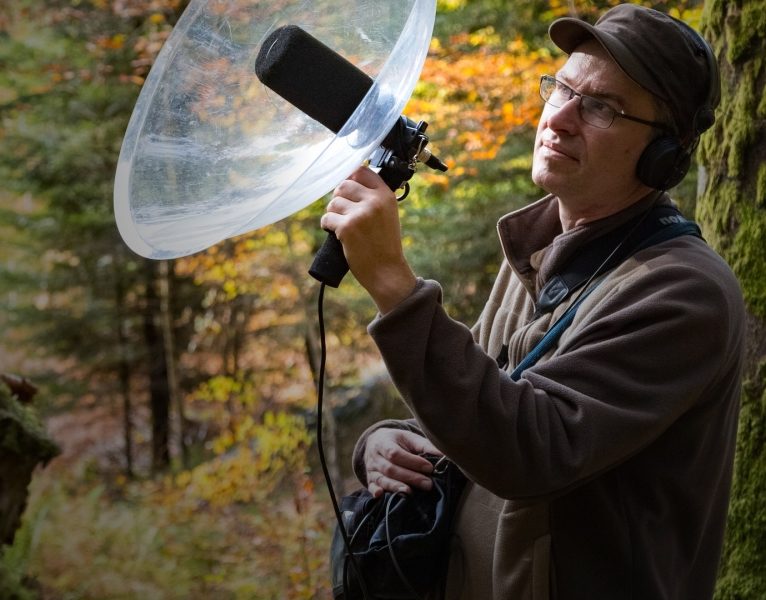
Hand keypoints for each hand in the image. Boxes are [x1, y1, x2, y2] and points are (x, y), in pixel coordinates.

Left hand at [320, 166, 416, 313]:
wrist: (387, 271)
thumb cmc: (385, 245)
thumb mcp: (388, 214)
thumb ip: (373, 198)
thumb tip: (349, 181)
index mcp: (386, 196)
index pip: (361, 171)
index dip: (350, 179)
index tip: (348, 191)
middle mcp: (374, 201)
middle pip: (343, 185)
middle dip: (339, 198)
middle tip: (343, 212)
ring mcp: (360, 214)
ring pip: (333, 202)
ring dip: (333, 213)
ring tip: (342, 225)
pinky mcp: (347, 228)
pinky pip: (327, 218)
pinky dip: (327, 226)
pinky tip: (336, 233)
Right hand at [363, 428, 442, 496]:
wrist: (376, 442)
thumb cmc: (397, 441)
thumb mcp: (409, 438)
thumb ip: (425, 446)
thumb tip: (444, 455)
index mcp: (383, 442)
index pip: (396, 454)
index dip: (412, 462)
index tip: (429, 467)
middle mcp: (374, 457)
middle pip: (390, 469)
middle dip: (410, 477)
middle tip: (428, 484)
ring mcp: (371, 470)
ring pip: (382, 479)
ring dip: (396, 487)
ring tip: (411, 492)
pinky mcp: (370, 480)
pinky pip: (371, 487)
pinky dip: (376, 492)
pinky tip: (381, 495)